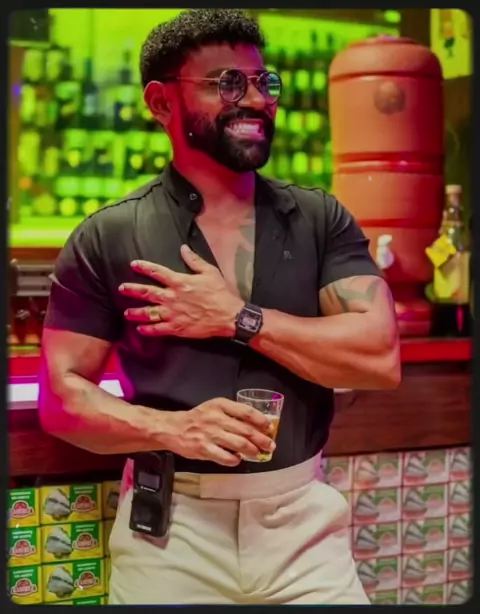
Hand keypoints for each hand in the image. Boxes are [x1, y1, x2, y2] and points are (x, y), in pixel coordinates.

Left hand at [120, 245, 242, 338]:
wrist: (228, 316)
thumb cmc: (220, 293)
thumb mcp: (210, 272)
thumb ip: (194, 260)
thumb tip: (183, 248)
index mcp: (180, 282)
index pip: (157, 272)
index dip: (144, 267)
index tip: (134, 264)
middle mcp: (172, 297)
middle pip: (147, 292)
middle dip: (133, 290)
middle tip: (122, 288)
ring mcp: (173, 314)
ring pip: (149, 313)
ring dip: (136, 312)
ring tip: (127, 313)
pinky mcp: (177, 328)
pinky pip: (159, 329)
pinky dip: (148, 330)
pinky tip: (140, 329)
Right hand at [161, 398, 275, 466]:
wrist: (174, 428)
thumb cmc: (198, 418)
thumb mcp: (215, 407)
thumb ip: (232, 413)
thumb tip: (256, 425)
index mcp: (220, 405)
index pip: (246, 411)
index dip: (261, 421)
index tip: (269, 427)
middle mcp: (216, 418)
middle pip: (246, 430)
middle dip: (261, 439)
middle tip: (270, 446)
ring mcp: (210, 434)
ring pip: (239, 444)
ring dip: (252, 451)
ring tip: (258, 454)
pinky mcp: (204, 449)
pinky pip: (225, 457)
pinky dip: (235, 460)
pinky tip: (238, 460)